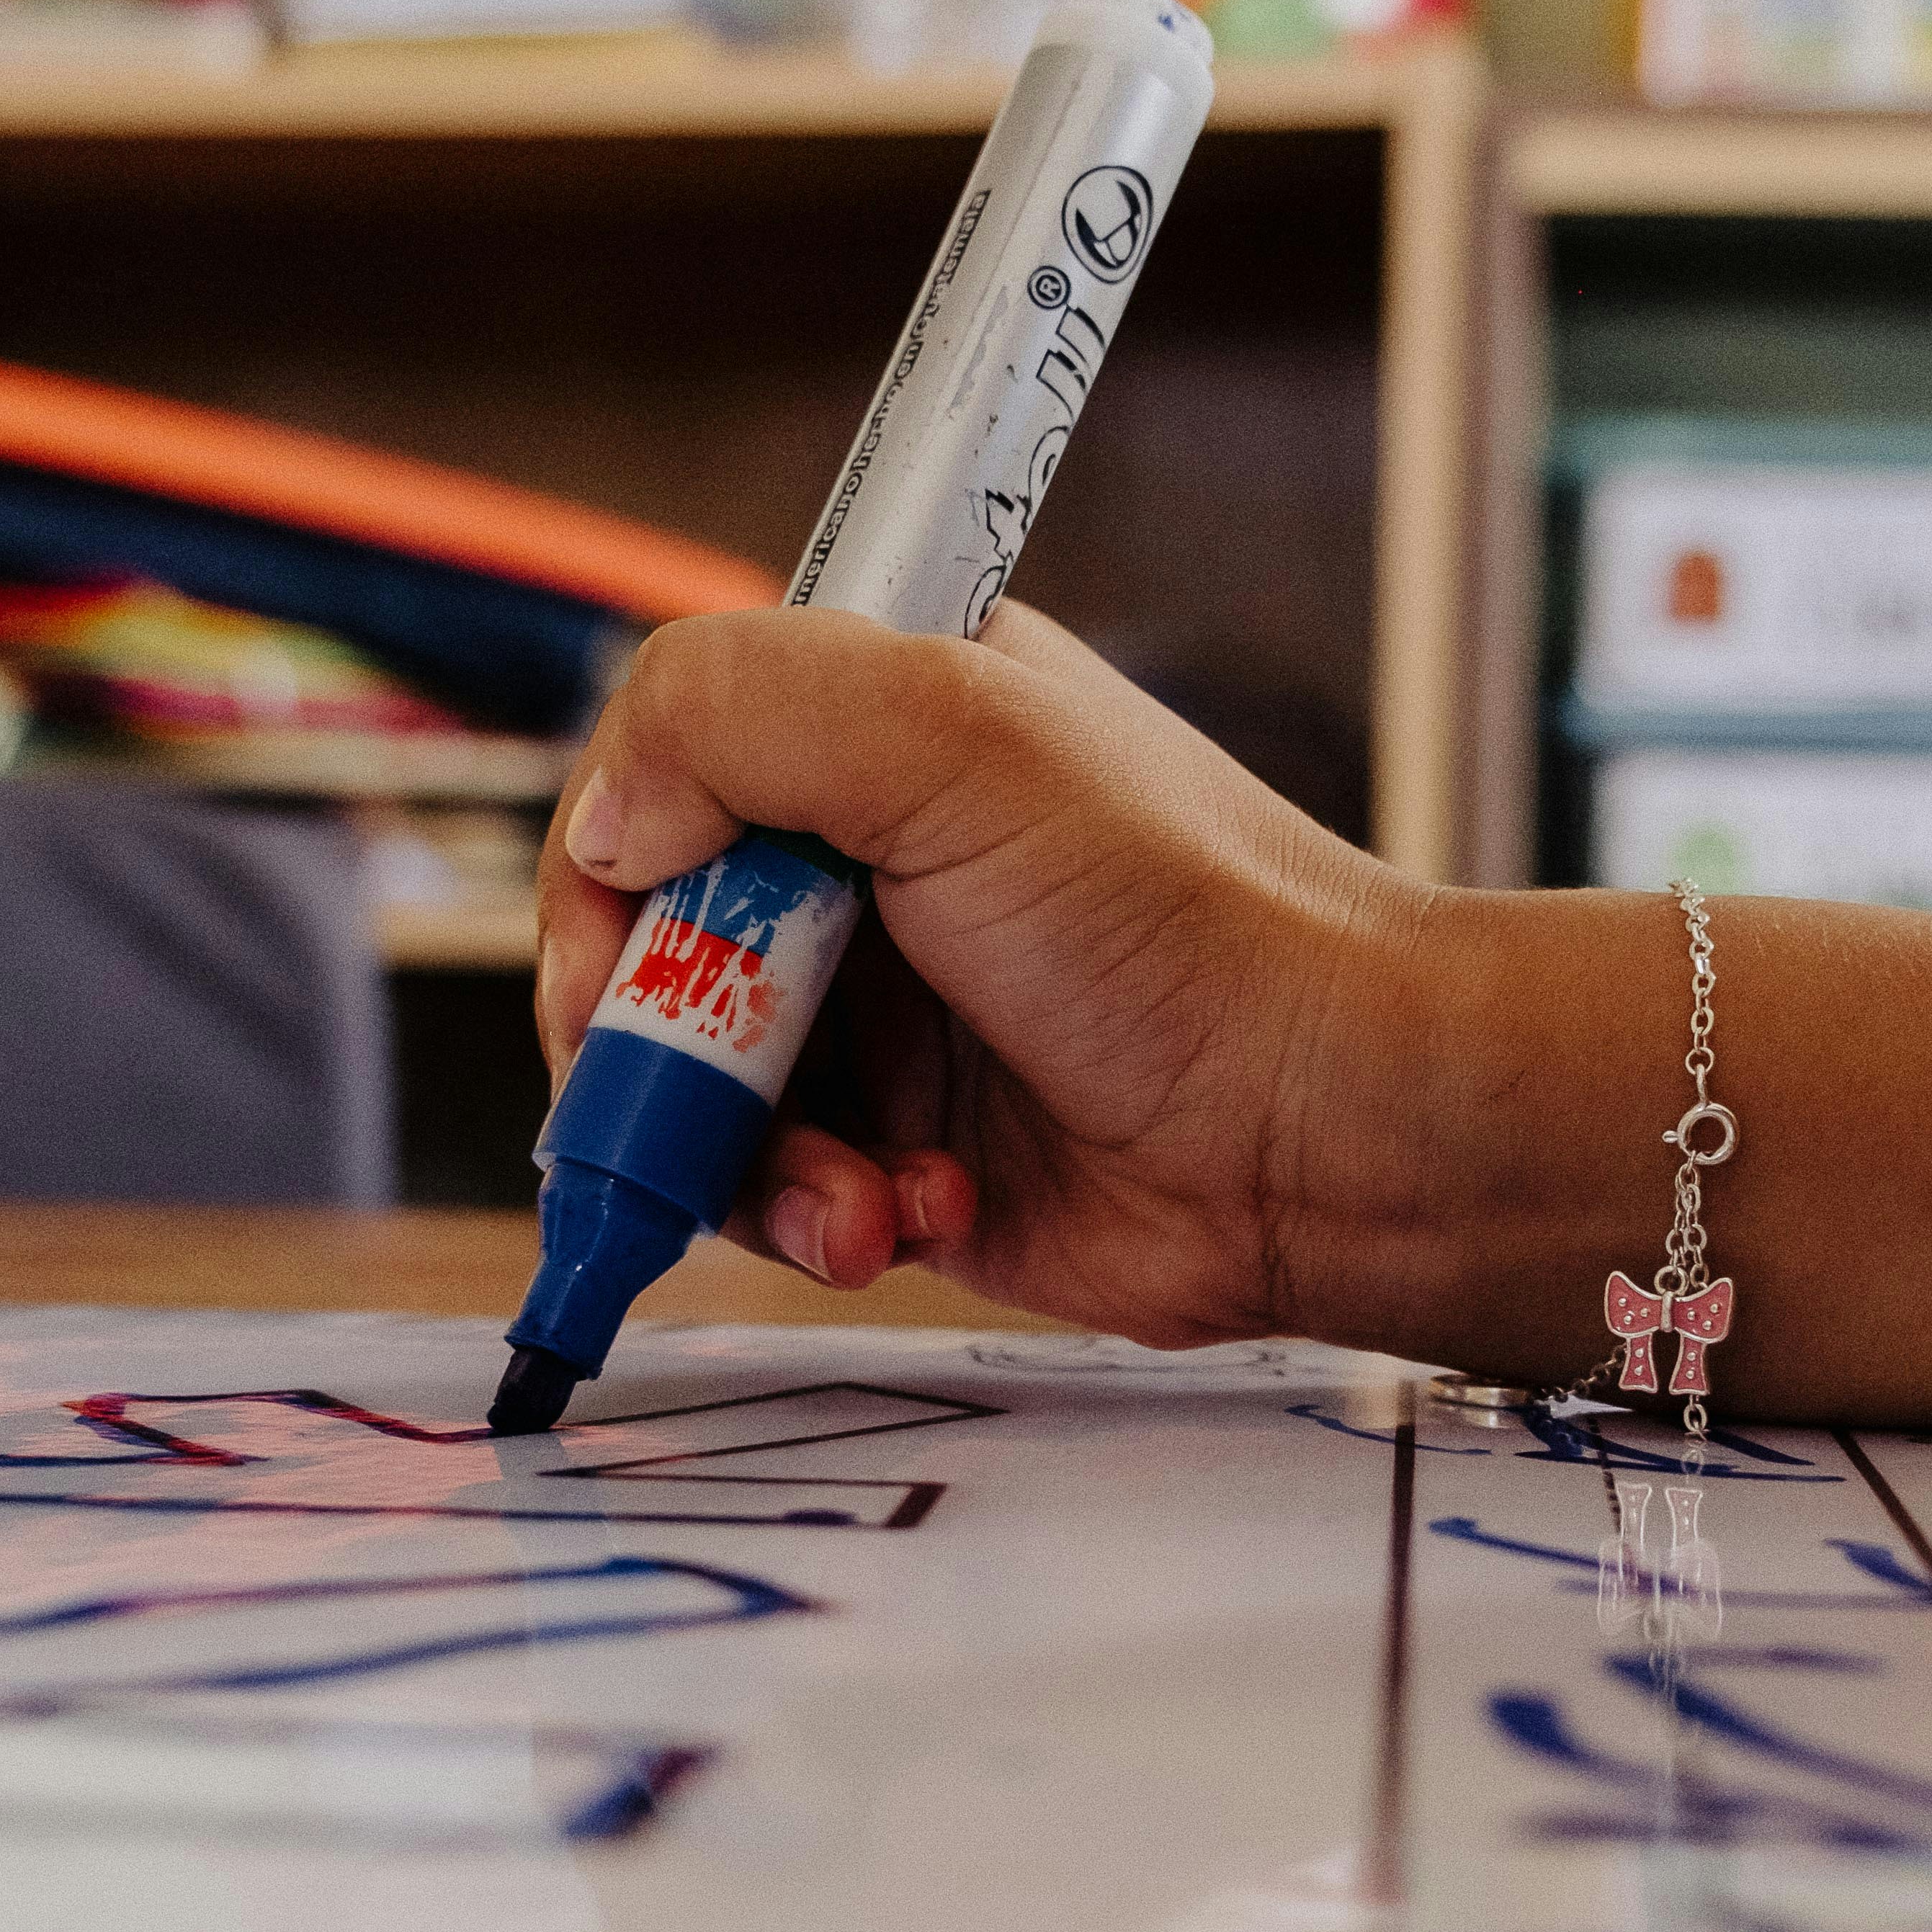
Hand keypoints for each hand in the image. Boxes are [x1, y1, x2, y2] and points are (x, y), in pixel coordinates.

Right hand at [533, 606, 1421, 1342]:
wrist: (1328, 1129)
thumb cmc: (1181, 918)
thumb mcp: (953, 736)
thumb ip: (742, 713)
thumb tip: (603, 823)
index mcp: (874, 726)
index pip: (659, 772)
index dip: (615, 873)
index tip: (637, 962)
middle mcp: (863, 865)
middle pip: (649, 948)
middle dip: (662, 1047)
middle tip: (705, 1101)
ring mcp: (878, 1019)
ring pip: (694, 1095)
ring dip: (745, 1158)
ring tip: (859, 1192)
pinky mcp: (898, 1155)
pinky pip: (776, 1197)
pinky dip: (822, 1218)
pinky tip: (920, 1217)